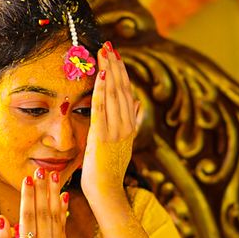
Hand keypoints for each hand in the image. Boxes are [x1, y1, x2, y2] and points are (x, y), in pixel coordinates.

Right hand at [0, 170, 68, 237]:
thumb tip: (2, 220)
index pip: (28, 220)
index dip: (28, 198)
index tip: (27, 180)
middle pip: (44, 216)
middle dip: (43, 191)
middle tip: (42, 170)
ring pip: (57, 221)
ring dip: (54, 198)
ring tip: (53, 178)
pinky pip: (63, 232)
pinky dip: (62, 214)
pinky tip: (62, 199)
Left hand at [80, 42, 141, 207]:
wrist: (107, 192)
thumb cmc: (109, 170)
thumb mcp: (125, 144)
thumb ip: (133, 123)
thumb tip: (140, 104)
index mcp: (130, 126)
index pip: (127, 93)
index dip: (121, 73)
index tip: (116, 56)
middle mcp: (125, 126)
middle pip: (122, 89)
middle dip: (114, 66)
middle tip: (108, 46)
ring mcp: (115, 131)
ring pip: (113, 95)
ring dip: (107, 71)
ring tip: (103, 52)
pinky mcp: (102, 136)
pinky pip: (101, 108)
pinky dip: (101, 90)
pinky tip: (99, 75)